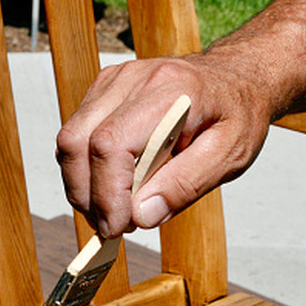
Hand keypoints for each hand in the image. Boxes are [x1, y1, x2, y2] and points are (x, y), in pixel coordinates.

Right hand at [55, 53, 273, 237]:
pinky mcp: (104, 89)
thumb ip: (185, 185)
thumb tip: (141, 216)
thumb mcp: (231, 155)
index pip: (112, 143)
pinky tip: (111, 186)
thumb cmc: (236, 114)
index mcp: (172, 92)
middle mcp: (136, 78)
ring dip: (82, 185)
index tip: (118, 227)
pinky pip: (77, 133)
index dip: (106, 193)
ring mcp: (115, 80)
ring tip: (113, 210)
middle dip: (86, 194)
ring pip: (70, 139)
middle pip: (78, 140)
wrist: (235, 78)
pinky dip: (85, 168)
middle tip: (112, 226)